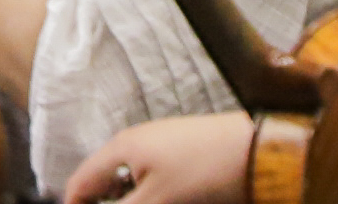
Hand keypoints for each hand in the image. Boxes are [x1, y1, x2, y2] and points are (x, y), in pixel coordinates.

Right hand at [59, 113, 257, 203]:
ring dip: (129, 198)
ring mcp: (156, 141)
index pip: (80, 182)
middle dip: (108, 202)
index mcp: (119, 149)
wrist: (258, 149)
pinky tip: (170, 199)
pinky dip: (150, 191)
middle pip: (103, 180)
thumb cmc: (206, 171)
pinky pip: (150, 173)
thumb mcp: (158, 200)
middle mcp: (132, 140)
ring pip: (128, 179)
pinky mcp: (177, 147)